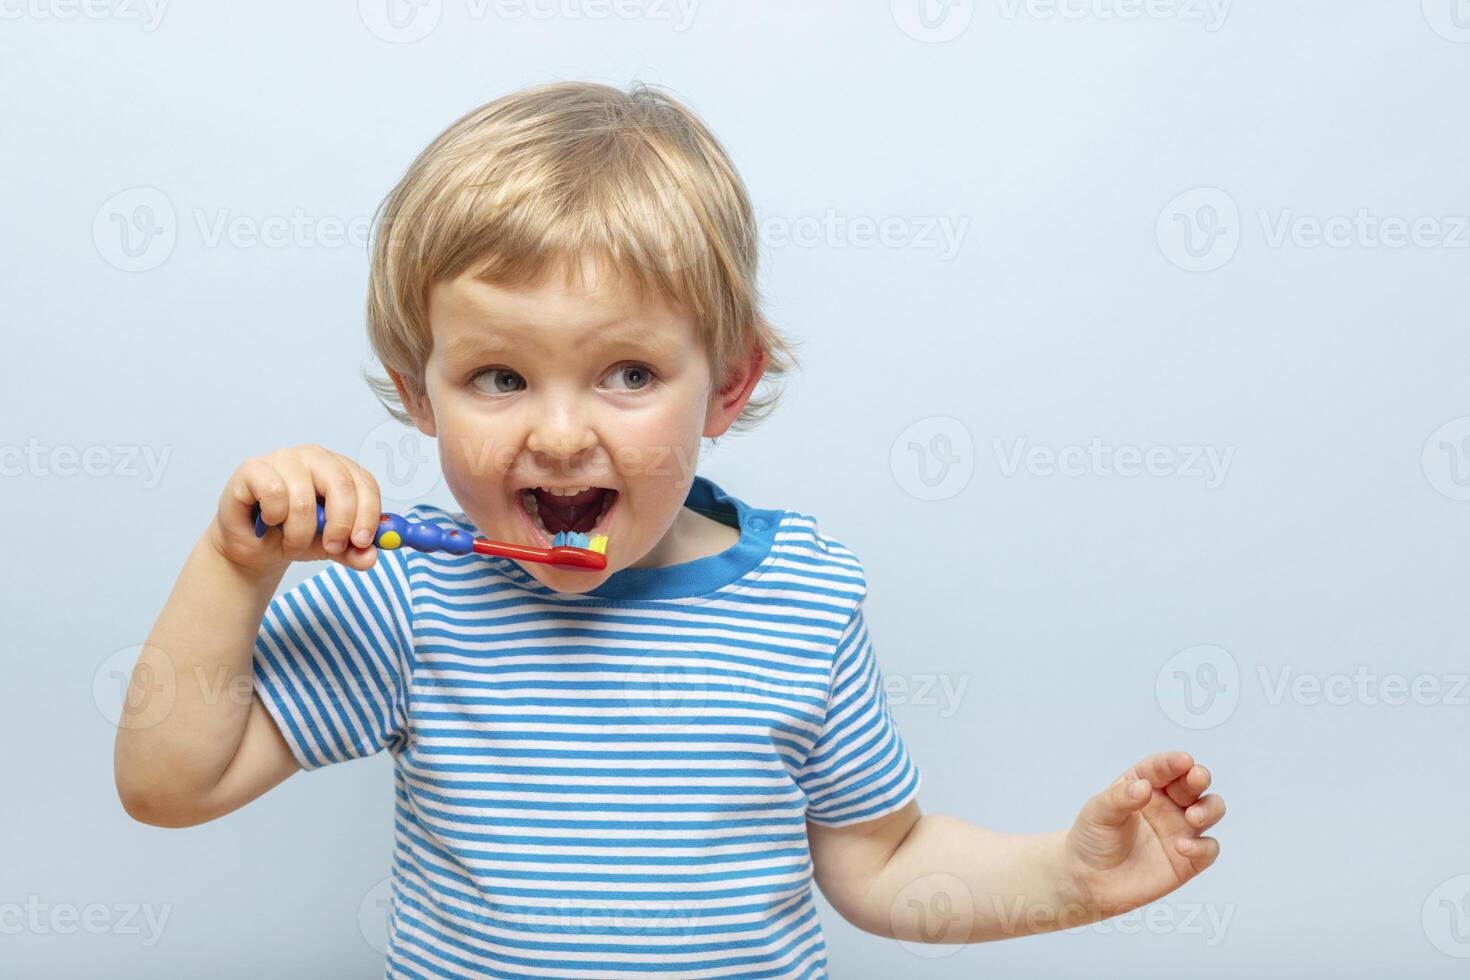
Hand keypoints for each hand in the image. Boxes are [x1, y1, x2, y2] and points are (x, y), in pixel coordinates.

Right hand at [210, 444, 382, 573]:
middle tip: (331, 547)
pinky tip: (270, 521)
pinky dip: (274, 516)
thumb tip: (370, 556)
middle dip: (340, 524)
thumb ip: (353, 550)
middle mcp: (315, 457)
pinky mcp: (253, 468)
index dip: (368, 514)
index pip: (365, 483)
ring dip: (300, 533)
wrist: (252, 546)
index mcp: (340, 469)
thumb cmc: (293, 535)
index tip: (362, 542)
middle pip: (341, 485)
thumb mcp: (329, 547)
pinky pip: (273, 493)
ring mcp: (283, 459)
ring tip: (293, 542)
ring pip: (304, 499)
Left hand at [1062, 751, 1224, 916]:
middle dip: (1199, 777)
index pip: (1163, 767)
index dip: (1174, 762)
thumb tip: (1144, 786)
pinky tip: (1182, 847)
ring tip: (1193, 816)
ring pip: (1210, 810)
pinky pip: (1208, 849)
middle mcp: (1167, 804)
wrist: (1089, 880)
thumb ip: (1120, 798)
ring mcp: (1180, 830)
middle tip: (1196, 778)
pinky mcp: (1187, 860)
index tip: (1184, 760)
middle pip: (1193, 784)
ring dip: (1209, 809)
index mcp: (1144, 785)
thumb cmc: (1092, 838)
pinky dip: (1202, 846)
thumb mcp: (1098, 812)